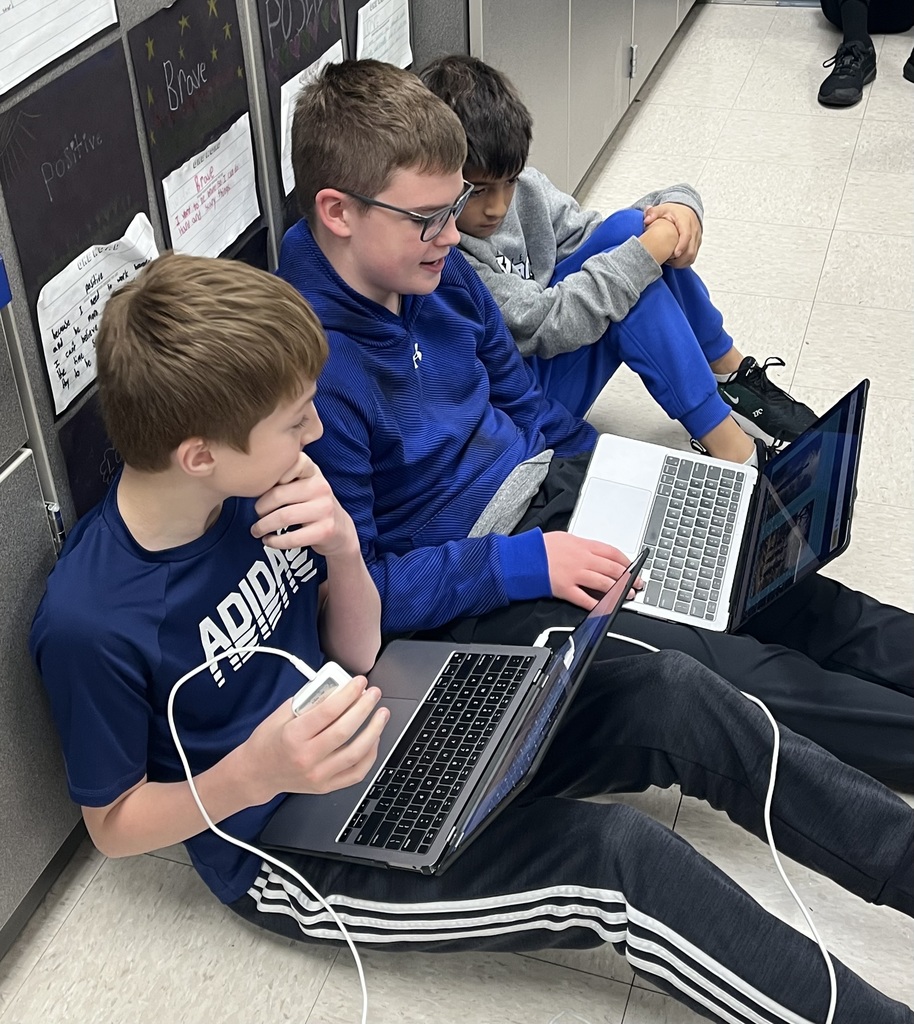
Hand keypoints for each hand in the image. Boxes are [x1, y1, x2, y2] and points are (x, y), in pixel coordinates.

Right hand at [244, 676, 388, 800]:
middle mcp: (306, 758)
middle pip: (345, 731)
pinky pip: (357, 773)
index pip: (328, 712)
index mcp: (293, 736)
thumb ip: (308, 701)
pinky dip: (370, 755)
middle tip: (374, 694)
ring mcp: (318, 775)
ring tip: (381, 714)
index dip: (348, 694)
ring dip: (374, 731)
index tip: (359, 682)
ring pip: (356, 754)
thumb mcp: (281, 714)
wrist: (256, 774)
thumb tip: (336, 687)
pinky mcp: (326, 786)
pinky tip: (373, 739)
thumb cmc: (267, 742)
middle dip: (365, 708)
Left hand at [251, 452, 357, 555]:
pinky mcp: (325, 531)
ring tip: (257, 530)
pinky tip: (269, 540)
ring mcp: (325, 509)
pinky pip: (292, 538)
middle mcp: (321, 487)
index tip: (264, 485)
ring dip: (263, 526)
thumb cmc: (313, 505)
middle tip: (256, 515)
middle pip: (278, 495)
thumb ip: (285, 474)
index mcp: (313, 472)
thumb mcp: (305, 483)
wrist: (340, 530)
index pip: (293, 462)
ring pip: (283, 517)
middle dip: (260, 508)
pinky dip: (274, 541)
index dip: (274, 473)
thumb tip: (252, 474)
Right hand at [543, 532, 641, 609]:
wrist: (520, 558)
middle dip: (629, 577)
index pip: (611, 552)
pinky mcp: (565, 589)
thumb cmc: (538, 547)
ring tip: (627, 595)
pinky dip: (598, 604)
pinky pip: (586, 599)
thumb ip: (581, 545)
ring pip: (604, 583)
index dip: (626, 561)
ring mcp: (574, 575)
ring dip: (619, 590)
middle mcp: (582, 560)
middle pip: (612, 569)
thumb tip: (594, 552)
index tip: (633, 566)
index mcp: (582, 545)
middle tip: (637, 583)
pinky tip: (607, 607)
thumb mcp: (563, 538)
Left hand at [642, 202, 701, 267]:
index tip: (675, 254)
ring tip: (668, 261)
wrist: (686, 211)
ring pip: (692, 255)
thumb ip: (653, 213)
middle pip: (690, 249)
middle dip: (679, 259)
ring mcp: (697, 238)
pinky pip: (692, 257)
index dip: (681, 246)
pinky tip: (673, 261)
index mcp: (686, 221)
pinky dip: (683, 262)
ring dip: (680, 262)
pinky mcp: (697, 244)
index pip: (687, 235)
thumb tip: (646, 220)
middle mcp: (694, 230)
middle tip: (666, 260)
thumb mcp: (662, 209)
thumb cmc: (673, 212)